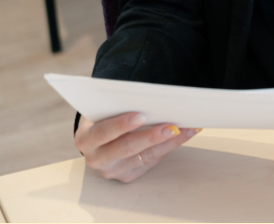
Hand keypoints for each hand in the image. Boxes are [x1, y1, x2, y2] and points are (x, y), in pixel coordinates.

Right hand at [74, 112, 199, 182]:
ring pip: (144, 155)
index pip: (103, 132)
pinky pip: (152, 160)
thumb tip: (150, 96)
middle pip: (126, 148)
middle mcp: (96, 158)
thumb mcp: (106, 109)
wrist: (101, 136)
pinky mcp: (128, 176)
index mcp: (86, 138)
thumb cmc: (107, 116)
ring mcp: (112, 170)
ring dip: (169, 141)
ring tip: (187, 128)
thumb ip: (119, 105)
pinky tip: (186, 134)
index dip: (120, 125)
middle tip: (172, 126)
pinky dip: (171, 146)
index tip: (140, 116)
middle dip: (151, 136)